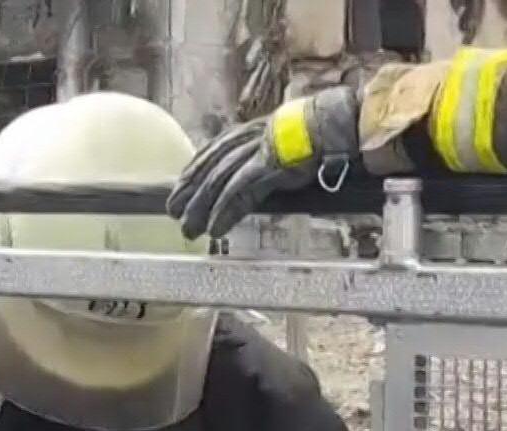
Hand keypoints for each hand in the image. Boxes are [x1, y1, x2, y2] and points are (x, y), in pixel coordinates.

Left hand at [167, 85, 363, 239]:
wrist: (333, 124)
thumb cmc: (313, 134)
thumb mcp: (278, 139)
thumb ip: (260, 154)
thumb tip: (250, 174)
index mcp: (245, 132)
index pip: (210, 152)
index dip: (192, 172)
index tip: (179, 189)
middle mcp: (244, 140)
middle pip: (208, 168)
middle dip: (189, 193)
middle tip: (174, 214)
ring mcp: (255, 153)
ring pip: (218, 182)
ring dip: (201, 208)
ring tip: (190, 230)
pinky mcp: (267, 168)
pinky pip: (238, 193)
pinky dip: (224, 212)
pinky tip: (215, 229)